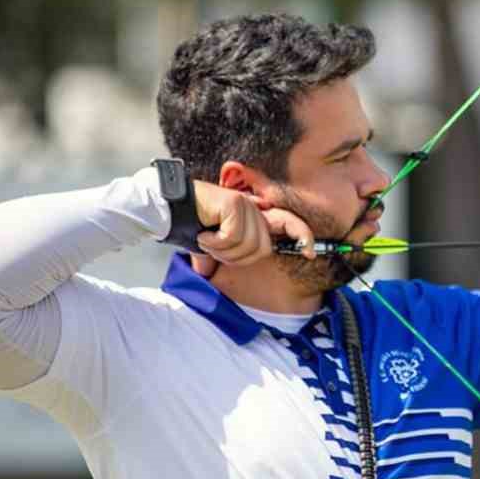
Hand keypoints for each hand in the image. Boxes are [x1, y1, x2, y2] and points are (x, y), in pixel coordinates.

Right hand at [187, 180, 316, 278]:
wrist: (169, 207)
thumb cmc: (190, 223)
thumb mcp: (211, 243)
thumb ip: (218, 255)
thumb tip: (209, 275)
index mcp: (254, 216)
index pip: (288, 222)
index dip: (302, 236)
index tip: (310, 253)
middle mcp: (254, 209)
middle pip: (262, 248)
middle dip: (237, 258)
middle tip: (215, 248)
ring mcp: (247, 204)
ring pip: (248, 245)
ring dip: (223, 251)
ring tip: (207, 240)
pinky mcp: (236, 203)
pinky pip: (234, 237)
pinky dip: (216, 243)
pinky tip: (204, 235)